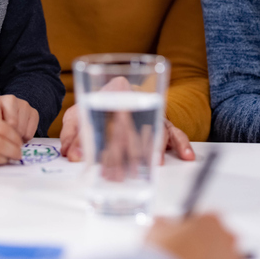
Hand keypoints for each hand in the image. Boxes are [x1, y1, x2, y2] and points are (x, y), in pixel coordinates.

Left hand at [0, 94, 38, 141]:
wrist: (4, 117)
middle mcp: (9, 99)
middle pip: (11, 124)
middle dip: (7, 136)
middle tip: (3, 140)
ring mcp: (23, 104)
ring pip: (21, 129)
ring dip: (16, 138)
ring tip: (10, 137)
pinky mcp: (34, 112)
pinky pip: (30, 132)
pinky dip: (24, 138)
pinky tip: (19, 135)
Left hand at [59, 103, 195, 162]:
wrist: (107, 99)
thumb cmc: (93, 109)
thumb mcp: (77, 116)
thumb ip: (73, 135)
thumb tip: (73, 155)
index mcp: (115, 89)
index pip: (114, 108)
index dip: (112, 129)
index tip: (103, 150)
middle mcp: (137, 99)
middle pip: (137, 124)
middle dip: (132, 150)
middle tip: (127, 169)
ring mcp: (151, 113)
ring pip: (157, 129)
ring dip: (155, 150)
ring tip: (155, 164)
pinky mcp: (161, 125)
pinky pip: (175, 133)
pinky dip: (182, 144)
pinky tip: (186, 156)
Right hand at [146, 214, 239, 258]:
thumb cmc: (164, 256)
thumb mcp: (156, 229)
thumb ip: (164, 223)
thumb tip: (162, 223)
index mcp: (211, 221)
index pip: (207, 221)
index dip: (194, 231)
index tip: (186, 238)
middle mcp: (227, 240)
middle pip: (220, 242)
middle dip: (206, 249)